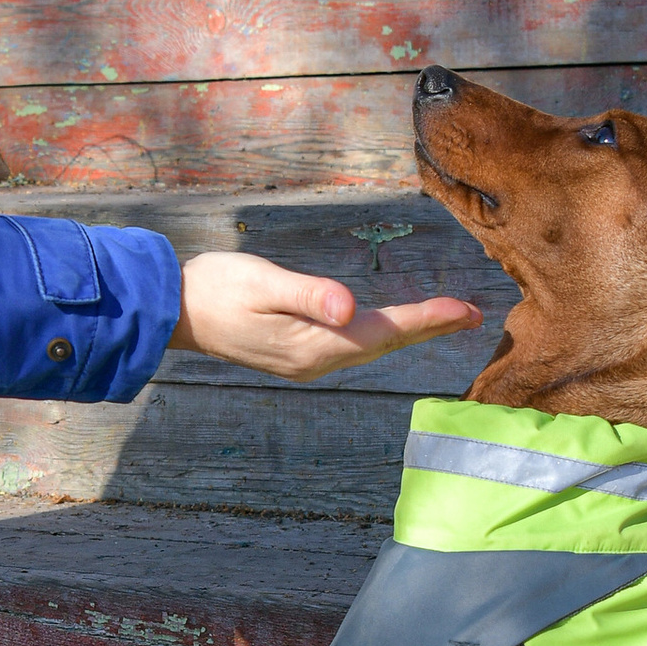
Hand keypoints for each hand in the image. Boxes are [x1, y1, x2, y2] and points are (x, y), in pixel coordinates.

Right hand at [171, 248, 480, 379]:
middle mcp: (316, 362)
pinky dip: (382, 335)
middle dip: (429, 327)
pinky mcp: (297, 355)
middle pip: (384, 344)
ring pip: (371, 348)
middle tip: (473, 314)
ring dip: (409, 332)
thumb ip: (307, 295)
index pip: (383, 329)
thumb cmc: (215, 287)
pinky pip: (354, 348)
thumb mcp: (262, 282)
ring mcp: (306, 363)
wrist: (173, 311)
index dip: (426, 318)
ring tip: (445, 318)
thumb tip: (348, 308)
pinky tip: (392, 327)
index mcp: (312, 344)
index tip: (465, 309)